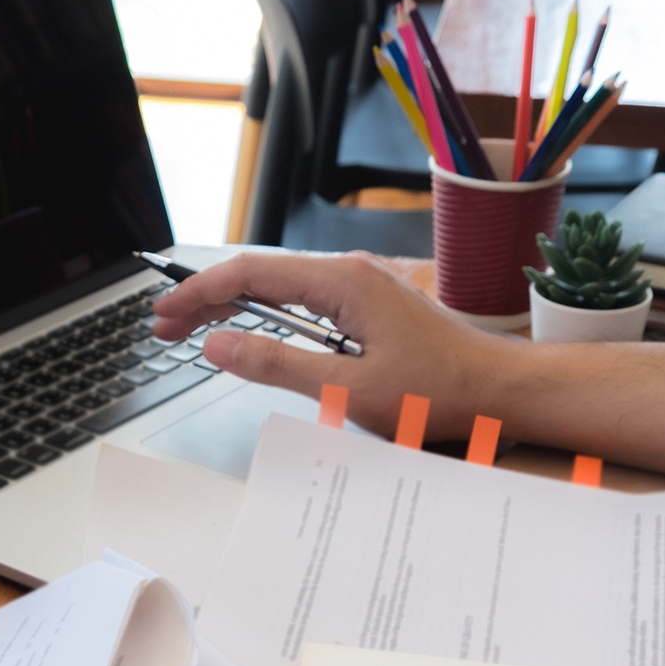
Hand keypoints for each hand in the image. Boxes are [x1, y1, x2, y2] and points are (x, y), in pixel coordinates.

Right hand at [151, 252, 516, 438]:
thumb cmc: (440, 392)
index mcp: (341, 282)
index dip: (199, 293)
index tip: (164, 315)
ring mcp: (362, 287)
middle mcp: (350, 273)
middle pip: (260, 276)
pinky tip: (251, 331)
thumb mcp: (347, 388)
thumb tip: (218, 345)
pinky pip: (306, 301)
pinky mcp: (370, 306)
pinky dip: (268, 314)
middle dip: (207, 298)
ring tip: (194, 328)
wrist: (500, 391)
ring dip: (235, 307)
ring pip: (281, 287)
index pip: (250, 275)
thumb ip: (276, 364)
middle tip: (164, 327)